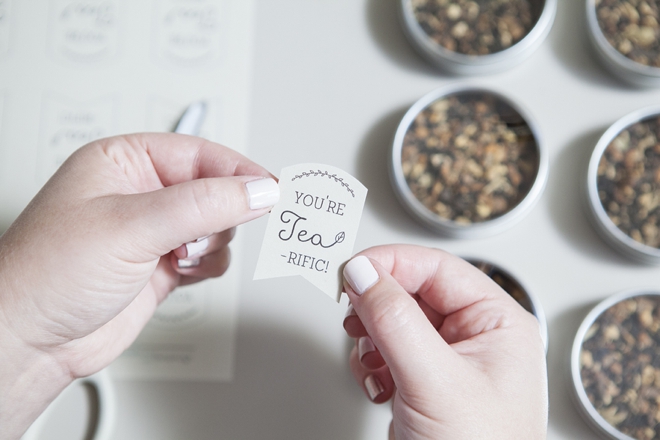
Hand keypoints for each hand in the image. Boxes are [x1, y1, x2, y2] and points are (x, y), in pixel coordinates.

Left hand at [0, 133, 279, 438]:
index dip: (239, 170)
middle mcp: (141, 194)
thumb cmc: (48, 275)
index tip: (272, 188)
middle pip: (215, 190)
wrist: (31, 342)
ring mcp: (153, 232)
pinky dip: (209, 265)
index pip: (200, 154)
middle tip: (205, 235)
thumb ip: (204, 205)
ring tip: (180, 258)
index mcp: (124, 162)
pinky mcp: (162, 266)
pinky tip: (185, 273)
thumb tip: (258, 189)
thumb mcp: (132, 226)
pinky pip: (209, 256)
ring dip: (212, 244)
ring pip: (217, 225)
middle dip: (219, 215)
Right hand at [342, 245, 547, 438]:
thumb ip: (396, 320)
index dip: (390, 263)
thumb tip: (364, 272)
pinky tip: (377, 384)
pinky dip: (372, 363)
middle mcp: (476, 336)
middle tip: (352, 312)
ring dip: (372, 337)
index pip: (436, 268)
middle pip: (412, 292)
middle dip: (378, 306)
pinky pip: (388, 350)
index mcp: (498, 322)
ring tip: (372, 359)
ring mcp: (449, 360)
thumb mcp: (435, 381)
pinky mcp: (425, 382)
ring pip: (395, 321)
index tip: (352, 271)